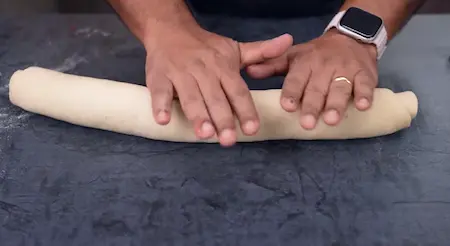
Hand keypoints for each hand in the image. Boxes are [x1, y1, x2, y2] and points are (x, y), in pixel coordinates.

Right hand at [145, 25, 292, 145]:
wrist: (170, 30)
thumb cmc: (206, 47)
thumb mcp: (234, 49)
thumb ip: (261, 52)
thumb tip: (288, 42)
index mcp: (223, 67)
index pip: (237, 91)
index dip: (245, 110)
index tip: (253, 129)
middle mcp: (204, 70)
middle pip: (215, 97)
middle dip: (223, 119)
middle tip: (229, 140)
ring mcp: (180, 73)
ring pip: (190, 96)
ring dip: (197, 115)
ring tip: (204, 134)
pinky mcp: (159, 76)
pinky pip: (159, 91)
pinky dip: (160, 105)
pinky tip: (163, 120)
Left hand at [246, 29, 378, 128]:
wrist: (350, 38)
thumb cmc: (316, 55)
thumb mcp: (293, 57)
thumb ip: (271, 66)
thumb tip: (249, 72)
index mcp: (304, 63)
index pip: (296, 79)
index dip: (292, 92)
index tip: (287, 106)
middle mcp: (324, 67)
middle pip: (317, 88)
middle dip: (312, 106)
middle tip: (307, 123)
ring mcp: (345, 70)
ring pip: (340, 88)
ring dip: (336, 104)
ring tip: (331, 120)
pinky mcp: (365, 74)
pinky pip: (366, 85)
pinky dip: (366, 95)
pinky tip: (364, 106)